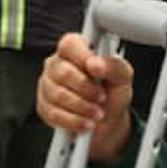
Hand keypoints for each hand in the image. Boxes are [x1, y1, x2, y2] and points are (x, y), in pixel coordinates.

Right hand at [37, 33, 133, 161]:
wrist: (108, 123)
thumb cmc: (112, 93)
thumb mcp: (123, 77)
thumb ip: (113, 66)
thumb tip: (95, 63)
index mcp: (76, 50)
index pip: (69, 44)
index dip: (82, 57)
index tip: (96, 71)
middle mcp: (57, 64)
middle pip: (62, 72)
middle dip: (86, 89)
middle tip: (101, 97)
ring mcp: (47, 85)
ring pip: (57, 95)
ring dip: (82, 107)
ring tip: (97, 113)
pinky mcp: (44, 107)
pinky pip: (54, 114)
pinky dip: (74, 121)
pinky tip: (86, 123)